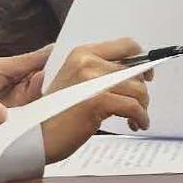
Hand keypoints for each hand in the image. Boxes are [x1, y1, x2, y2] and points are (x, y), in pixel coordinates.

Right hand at [41, 42, 155, 162]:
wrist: (36, 136)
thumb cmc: (57, 114)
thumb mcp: (77, 83)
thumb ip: (101, 74)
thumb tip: (137, 74)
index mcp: (82, 53)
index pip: (126, 46)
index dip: (142, 61)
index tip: (146, 76)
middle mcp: (87, 62)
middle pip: (136, 71)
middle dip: (142, 91)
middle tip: (140, 106)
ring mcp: (92, 81)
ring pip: (138, 90)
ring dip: (143, 107)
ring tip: (136, 118)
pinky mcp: (97, 101)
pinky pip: (133, 107)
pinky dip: (141, 117)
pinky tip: (136, 124)